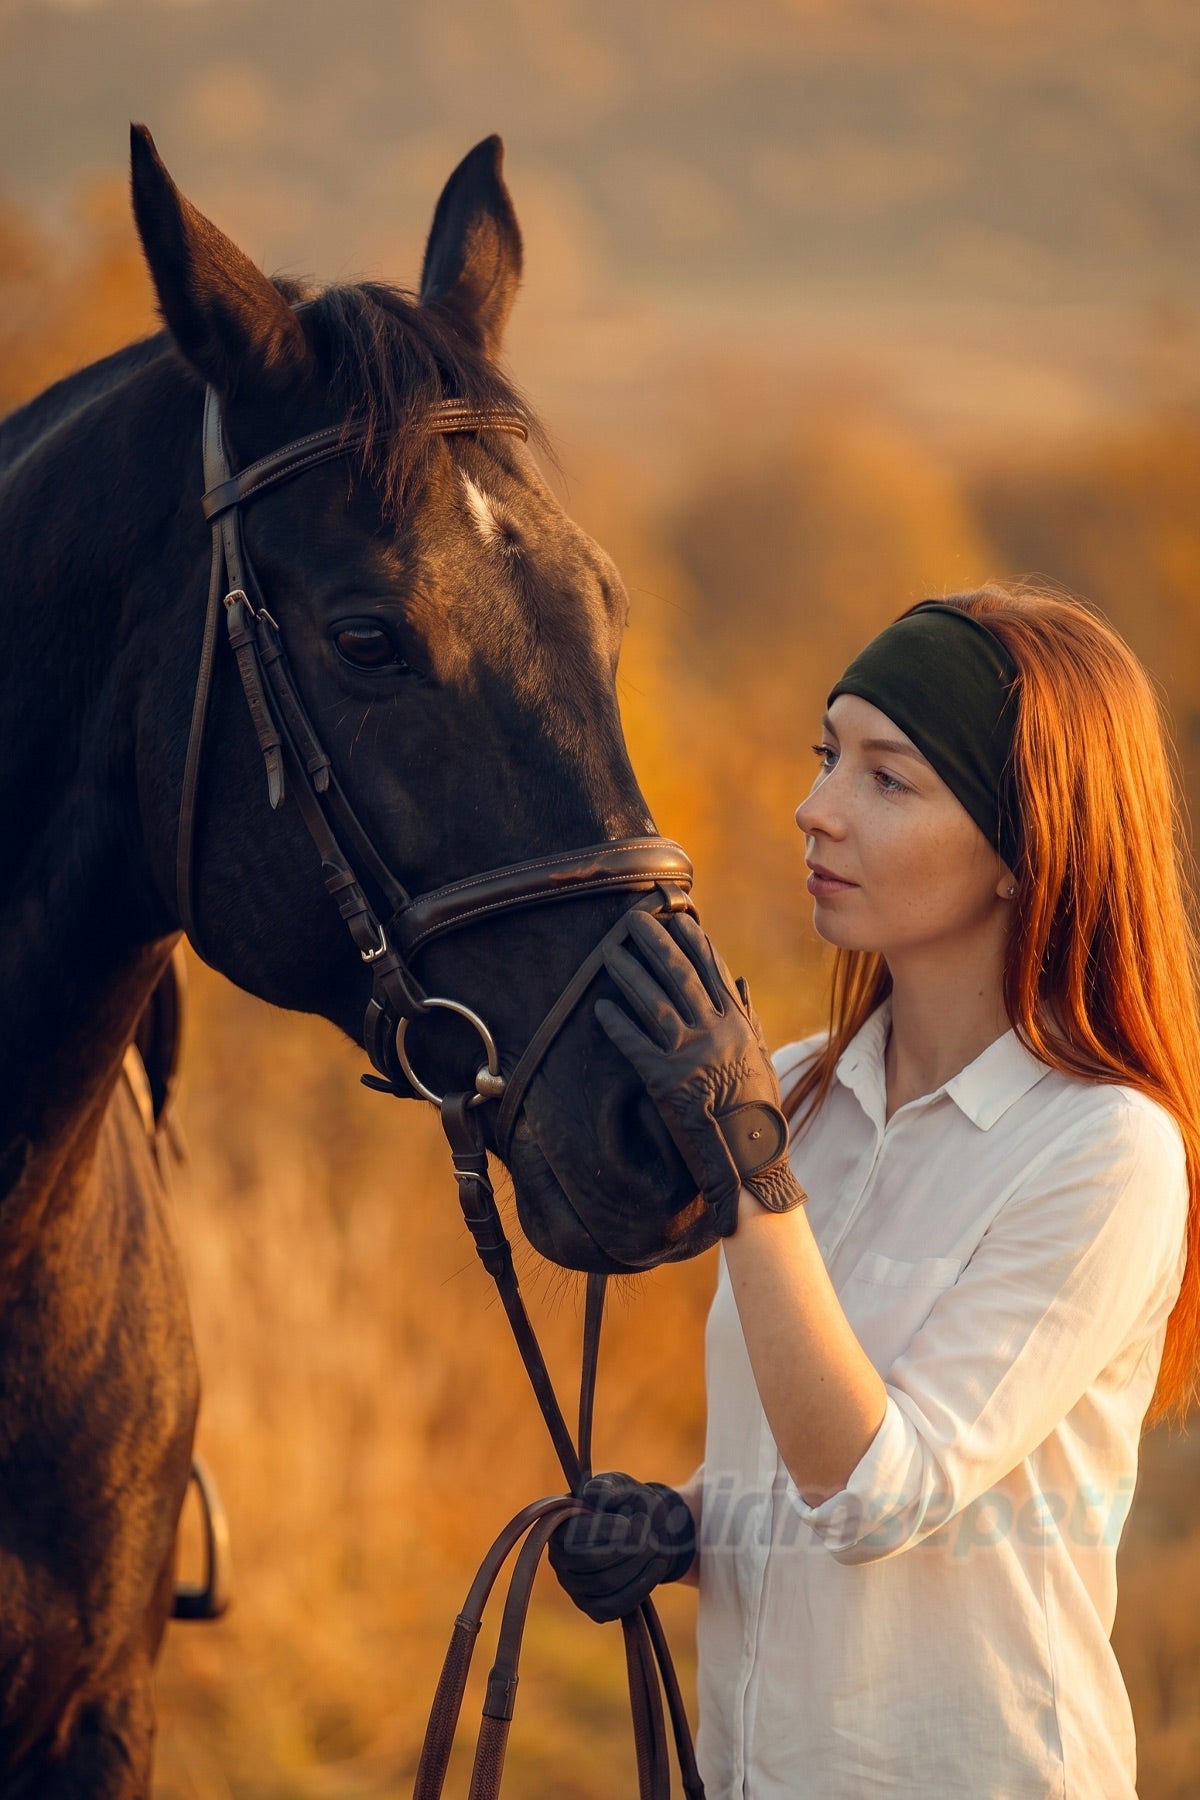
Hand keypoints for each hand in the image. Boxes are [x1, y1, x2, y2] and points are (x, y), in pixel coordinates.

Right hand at [548, 1471, 695, 1624]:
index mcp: (559, 1526)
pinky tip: (656, 1567)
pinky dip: (641, 1587)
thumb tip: (594, 1493)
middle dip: (626, 1547)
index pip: (575, 1536)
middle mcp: (559, 1560)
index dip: (605, 1530)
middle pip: (590, 1562)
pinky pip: (615, 1607)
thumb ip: (609, 1485)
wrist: (647, 1530)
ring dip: (637, 1564)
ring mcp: (575, 1588)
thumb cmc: (628, 1503)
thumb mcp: (622, 1485)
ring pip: (605, 1584)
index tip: (630, 1520)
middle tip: (647, 1532)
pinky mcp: (594, 1608)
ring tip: (654, 1545)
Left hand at [594, 910, 806, 1235]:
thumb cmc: (759, 1112)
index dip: (694, 943)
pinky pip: (637, 1045)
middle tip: (633, 919)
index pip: (714, 973)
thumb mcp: (763, 1059)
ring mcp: (692, 1055)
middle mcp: (717, 1033)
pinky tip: (600, 1006)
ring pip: (654, 1003)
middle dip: (655, 944)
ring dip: (629, 973)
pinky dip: (618, 1024)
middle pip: (680, 977)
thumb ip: (750, 1018)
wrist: (752, 1160)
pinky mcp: (667, 1082)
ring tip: (608, 951)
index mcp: (740, 1025)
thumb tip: (741, 982)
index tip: (678, 918)